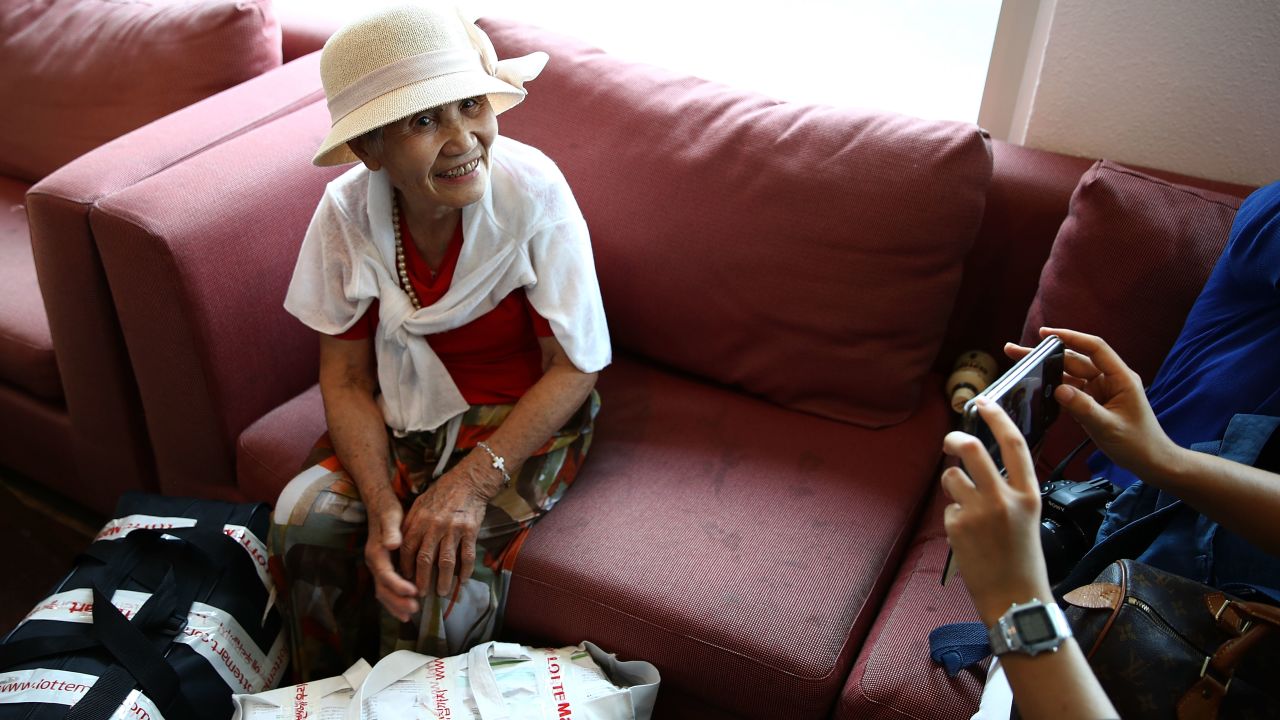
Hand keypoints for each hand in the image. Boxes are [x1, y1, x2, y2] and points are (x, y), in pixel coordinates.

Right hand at [362, 485, 419, 621]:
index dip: (398, 585)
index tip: (413, 592)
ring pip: (383, 592)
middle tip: (414, 610)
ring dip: (395, 605)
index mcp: (375, 553)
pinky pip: (387, 589)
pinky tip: (407, 608)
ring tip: (411, 615)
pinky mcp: (384, 568)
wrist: (380, 506)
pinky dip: (395, 600)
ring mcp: (378, 568)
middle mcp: (374, 564)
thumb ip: (391, 531)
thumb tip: (392, 544)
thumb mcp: (391, 517)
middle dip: (397, 601)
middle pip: (382, 589)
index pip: (385, 574)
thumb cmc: (388, 511)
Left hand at [398, 459, 491, 598]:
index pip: (408, 549)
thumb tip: (400, 546)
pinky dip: (465, 570)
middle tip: (421, 594)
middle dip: (422, 580)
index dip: (405, 567)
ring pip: (446, 562)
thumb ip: (411, 524)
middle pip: (425, 560)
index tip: (405, 579)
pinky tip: (462, 580)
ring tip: (442, 593)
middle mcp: (434, 526)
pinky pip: (467, 555)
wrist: (468, 481)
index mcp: (419, 520)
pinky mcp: (470, 530)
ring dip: (443, 580)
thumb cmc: (441, 493)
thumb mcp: (419, 504)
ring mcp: (453, 529)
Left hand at [942, 397, 1053, 624]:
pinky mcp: (958, 526)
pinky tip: (969, 539)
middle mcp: (1005, 498)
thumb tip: (980, 463)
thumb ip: (1010, 489)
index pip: (1013, 444)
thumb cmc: (1023, 558)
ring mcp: (979, 512)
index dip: (997, 418)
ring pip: (952, 478)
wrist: (1015, 598)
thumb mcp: (1028, 517)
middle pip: (973, 449)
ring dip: (954, 488)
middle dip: (956, 439)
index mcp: (1029, 494)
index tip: (983, 402)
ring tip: (968, 512)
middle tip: (950, 441)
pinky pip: (948, 508)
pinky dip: (954, 518)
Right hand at [1006, 327, 1176, 480]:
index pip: (1094, 348)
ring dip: (1046, 371)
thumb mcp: (1109, 427)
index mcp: (1120, 377)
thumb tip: (1059, 390)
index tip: (1045, 334)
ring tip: (1019, 366)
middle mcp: (1109, 379)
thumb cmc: (1138, 444)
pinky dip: (1052, 388)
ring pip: (1068, 375)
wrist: (1151, 462)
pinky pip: (1069, 391)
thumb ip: (1083, 407)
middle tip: (1015, 351)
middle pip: (1074, 360)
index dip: (1070, 337)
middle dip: (1046, 354)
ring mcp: (1099, 391)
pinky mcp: (1091, 403)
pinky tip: (1035, 386)